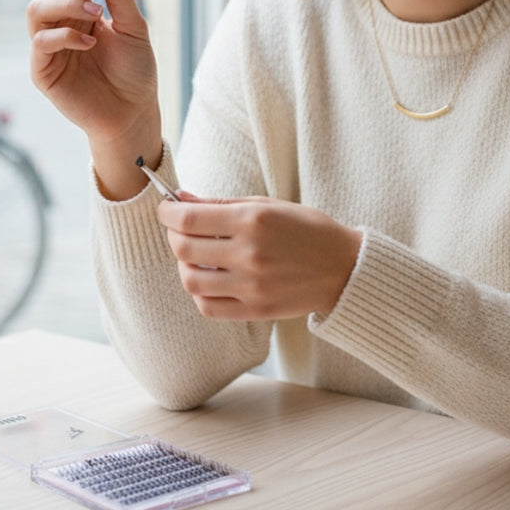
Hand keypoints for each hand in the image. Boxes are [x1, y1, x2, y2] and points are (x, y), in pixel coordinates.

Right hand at [27, 0, 160, 194]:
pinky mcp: (43, 70)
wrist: (134, 112)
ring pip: (36, 9)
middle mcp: (62, 24)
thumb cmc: (135, 72)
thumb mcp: (135, 29)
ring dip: (66, 2)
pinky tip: (91, 42)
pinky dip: (64, 35)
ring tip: (96, 11)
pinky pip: (40, 42)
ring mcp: (50, 46)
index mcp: (82, 11)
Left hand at [158, 196, 362, 320]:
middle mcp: (249, 253)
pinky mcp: (254, 310)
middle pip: (184, 248)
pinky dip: (198, 291)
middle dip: (173, 234)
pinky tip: (208, 277)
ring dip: (183, 264)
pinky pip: (207, 305)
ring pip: (190, 279)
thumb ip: (222, 203)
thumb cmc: (307, 229)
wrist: (343, 268)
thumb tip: (181, 199)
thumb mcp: (268, 204)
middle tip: (179, 228)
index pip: (189, 219)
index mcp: (253, 220)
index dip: (167, 212)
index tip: (165, 208)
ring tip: (194, 255)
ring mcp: (251, 285)